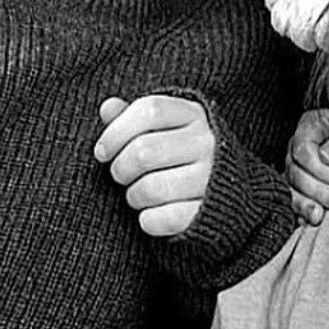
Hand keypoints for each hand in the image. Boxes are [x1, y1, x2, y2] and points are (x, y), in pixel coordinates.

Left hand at [94, 94, 214, 237]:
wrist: (226, 195)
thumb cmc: (180, 155)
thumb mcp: (162, 128)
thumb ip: (132, 117)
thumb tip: (108, 108)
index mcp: (194, 114)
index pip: (149, 110)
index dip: (116, 131)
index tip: (102, 151)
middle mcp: (207, 142)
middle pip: (143, 151)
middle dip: (120, 168)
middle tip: (120, 176)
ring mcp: (211, 177)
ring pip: (150, 188)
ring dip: (132, 196)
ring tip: (137, 195)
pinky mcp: (208, 212)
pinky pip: (163, 219)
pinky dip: (148, 220)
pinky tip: (151, 214)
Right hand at [286, 107, 328, 224]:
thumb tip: (326, 156)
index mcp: (313, 125)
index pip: (302, 149)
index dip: (319, 169)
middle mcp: (300, 146)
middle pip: (295, 172)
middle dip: (317, 191)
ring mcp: (299, 168)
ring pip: (292, 189)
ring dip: (307, 205)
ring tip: (323, 216)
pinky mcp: (302, 188)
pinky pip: (293, 202)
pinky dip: (301, 213)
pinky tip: (312, 220)